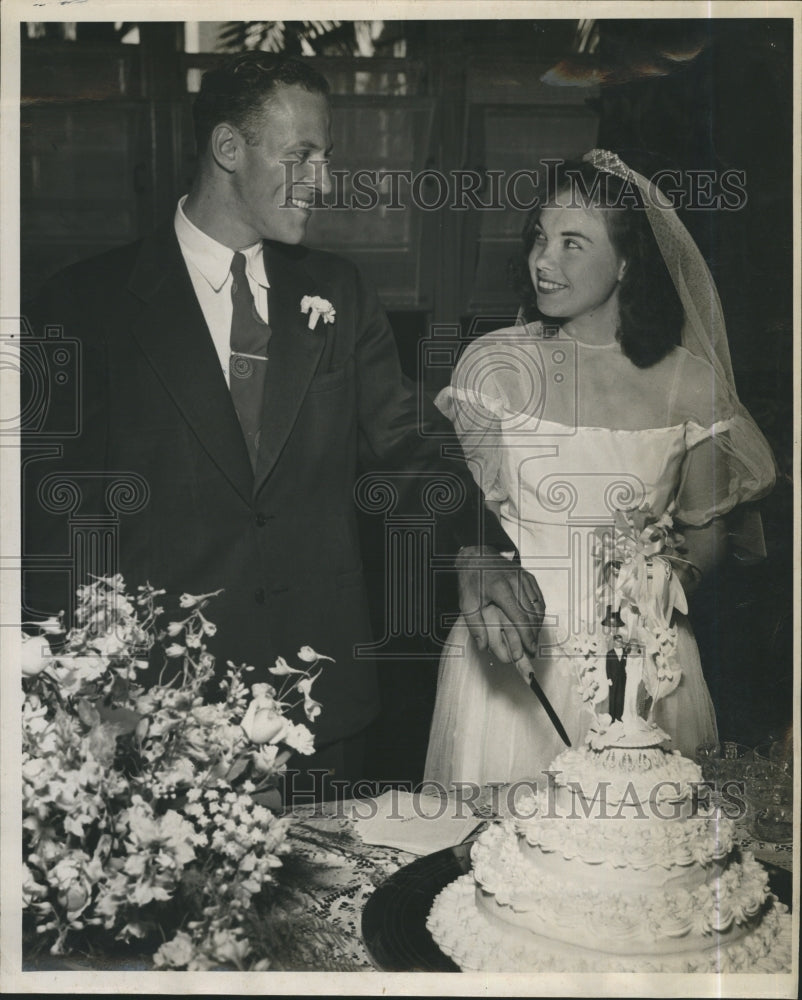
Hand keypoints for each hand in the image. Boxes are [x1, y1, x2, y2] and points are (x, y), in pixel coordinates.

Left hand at [456, 545, 544, 661]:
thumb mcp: (466, 603)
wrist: (477, 556)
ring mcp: (524, 577)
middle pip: (532, 613)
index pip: (520, 617)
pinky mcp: (528, 576)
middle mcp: (516, 581)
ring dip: (538, 625)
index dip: (527, 636)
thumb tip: (483, 647)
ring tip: (533, 639)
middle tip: (532, 649)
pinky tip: (534, 623)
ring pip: (538, 606)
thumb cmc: (471, 580)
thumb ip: (475, 625)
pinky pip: (539, 597)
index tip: (530, 649)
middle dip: (534, 634)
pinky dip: (539, 612)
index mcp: (500, 588)